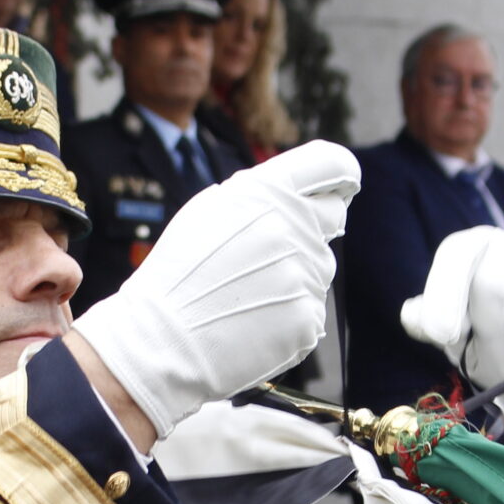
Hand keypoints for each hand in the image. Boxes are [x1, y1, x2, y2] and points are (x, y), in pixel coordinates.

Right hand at [70, 140, 356, 439]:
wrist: (161, 340)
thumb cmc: (178, 274)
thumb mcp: (210, 211)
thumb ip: (261, 195)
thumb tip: (302, 193)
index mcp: (267, 193)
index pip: (333, 164)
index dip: (343, 175)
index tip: (343, 187)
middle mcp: (293, 228)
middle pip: (333, 217)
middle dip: (311, 229)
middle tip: (267, 256)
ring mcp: (304, 275)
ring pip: (318, 269)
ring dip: (291, 279)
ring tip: (244, 297)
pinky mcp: (307, 318)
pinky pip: (310, 311)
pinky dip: (286, 318)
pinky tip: (250, 323)